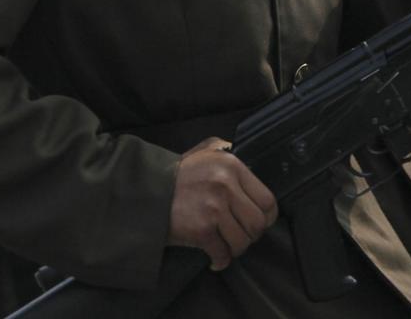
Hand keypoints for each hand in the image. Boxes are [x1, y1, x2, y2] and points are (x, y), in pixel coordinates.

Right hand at [167, 139, 277, 270]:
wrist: (143, 190)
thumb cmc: (174, 174)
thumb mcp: (202, 151)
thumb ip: (223, 149)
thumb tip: (240, 152)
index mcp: (231, 166)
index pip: (267, 198)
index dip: (267, 216)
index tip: (259, 222)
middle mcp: (226, 185)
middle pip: (258, 223)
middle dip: (251, 235)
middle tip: (240, 236)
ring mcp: (214, 208)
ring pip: (243, 241)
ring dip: (235, 249)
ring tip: (226, 246)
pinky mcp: (201, 230)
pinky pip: (223, 253)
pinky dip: (220, 261)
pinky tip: (215, 260)